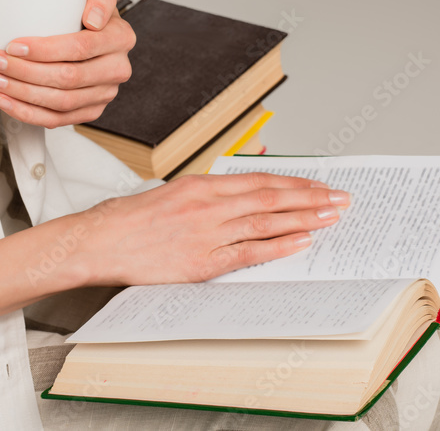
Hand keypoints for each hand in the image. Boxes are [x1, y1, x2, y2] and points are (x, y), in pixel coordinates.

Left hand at [0, 0, 134, 127]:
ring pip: (61, 102)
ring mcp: (105, 94)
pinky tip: (6, 101)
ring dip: (21, 94)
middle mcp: (118, 69)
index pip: (81, 48)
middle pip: (68, 78)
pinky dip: (28, 114)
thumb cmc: (85, 5)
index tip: (13, 45)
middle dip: (24, 73)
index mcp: (121, 37)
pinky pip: (59, 120)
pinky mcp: (91, 111)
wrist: (92, 27)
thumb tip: (92, 20)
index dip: (45, 50)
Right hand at [63, 172, 350, 286]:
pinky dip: (278, 246)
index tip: (319, 184)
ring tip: (331, 217)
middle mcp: (207, 204)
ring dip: (304, 219)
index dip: (294, 181)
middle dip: (310, 197)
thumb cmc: (130, 219)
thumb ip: (211, 188)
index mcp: (201, 184)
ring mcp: (206, 233)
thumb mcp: (173, 190)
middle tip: (340, 198)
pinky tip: (301, 242)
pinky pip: (248, 252)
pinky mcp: (200, 262)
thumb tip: (246, 178)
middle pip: (270, 197)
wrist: (99, 242)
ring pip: (266, 222)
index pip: (259, 180)